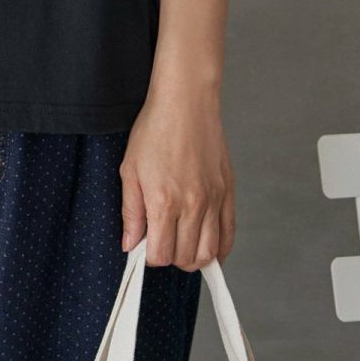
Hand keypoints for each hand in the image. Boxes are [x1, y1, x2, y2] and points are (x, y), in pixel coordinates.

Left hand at [119, 81, 234, 269]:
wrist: (186, 102)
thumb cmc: (154, 130)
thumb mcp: (130, 169)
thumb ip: (131, 212)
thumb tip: (130, 244)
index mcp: (163, 201)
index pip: (160, 255)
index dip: (150, 256)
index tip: (145, 245)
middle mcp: (192, 205)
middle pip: (185, 258)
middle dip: (170, 258)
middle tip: (162, 242)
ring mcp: (213, 200)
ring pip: (209, 253)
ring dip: (194, 258)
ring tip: (181, 245)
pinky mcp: (227, 192)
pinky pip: (229, 235)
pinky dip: (220, 250)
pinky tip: (207, 248)